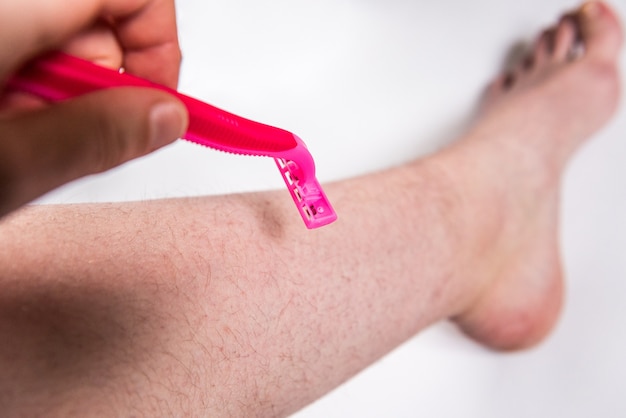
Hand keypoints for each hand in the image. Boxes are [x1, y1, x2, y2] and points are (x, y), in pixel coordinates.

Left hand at [0, 0, 188, 217]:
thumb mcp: (4, 166)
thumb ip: (95, 134)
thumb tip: (165, 117)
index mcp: (13, 5)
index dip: (160, 43)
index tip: (154, 100)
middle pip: (97, 7)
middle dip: (102, 70)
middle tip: (69, 126)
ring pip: (55, 19)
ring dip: (56, 78)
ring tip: (17, 127)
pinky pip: (19, 25)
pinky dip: (24, 68)